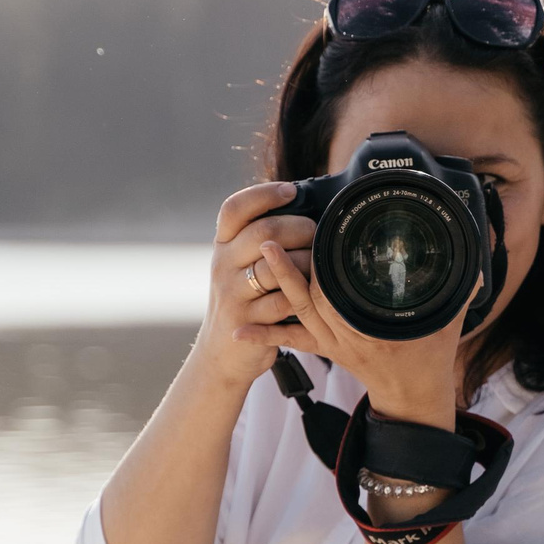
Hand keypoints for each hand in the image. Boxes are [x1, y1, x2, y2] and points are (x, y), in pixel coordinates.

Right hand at [191, 182, 314, 390]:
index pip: (234, 208)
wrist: (222, 353)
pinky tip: (315, 293)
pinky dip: (304, 295)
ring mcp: (232, 293)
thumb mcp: (239, 266)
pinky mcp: (247, 320)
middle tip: (317, 233)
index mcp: (222, 245)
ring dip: (306, 262)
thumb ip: (259, 240)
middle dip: (299, 228)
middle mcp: (223, 265)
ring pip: (276, 267)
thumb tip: (301, 207)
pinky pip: (284, 301)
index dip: (263, 194)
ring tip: (320, 264)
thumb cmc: (243, 301)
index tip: (291, 191)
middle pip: (264, 233)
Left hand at [243, 229, 463, 426]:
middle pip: (312, 301)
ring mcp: (334, 344)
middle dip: (290, 272)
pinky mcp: (325, 349)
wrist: (413, 398)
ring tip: (259, 260)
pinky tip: (238, 331)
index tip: (313, 242)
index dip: (325, 272)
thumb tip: (473, 259)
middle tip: (271, 241)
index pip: (345, 296)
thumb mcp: (449, 321)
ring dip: (277, 288)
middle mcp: (349, 336)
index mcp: (376, 327)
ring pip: (298, 315)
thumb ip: (459, 288)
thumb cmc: (431, 357)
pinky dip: (265, 336)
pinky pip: (291, 341)